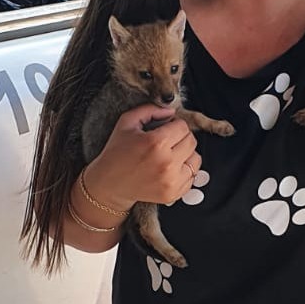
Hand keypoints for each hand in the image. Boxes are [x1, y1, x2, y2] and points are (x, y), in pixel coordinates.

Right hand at [83, 104, 201, 208]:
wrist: (109, 184)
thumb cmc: (117, 152)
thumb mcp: (127, 122)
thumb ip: (149, 110)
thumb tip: (171, 111)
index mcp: (155, 143)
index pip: (183, 126)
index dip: (174, 124)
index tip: (165, 129)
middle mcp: (166, 163)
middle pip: (191, 141)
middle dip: (181, 138)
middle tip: (167, 141)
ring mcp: (171, 181)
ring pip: (195, 159)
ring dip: (186, 154)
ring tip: (170, 155)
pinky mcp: (173, 193)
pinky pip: (192, 177)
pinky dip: (184, 171)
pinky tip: (170, 168)